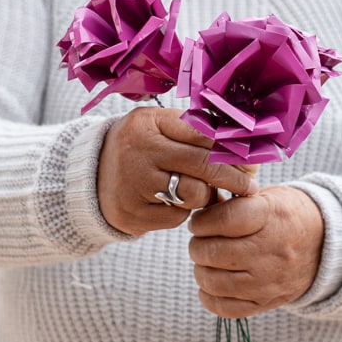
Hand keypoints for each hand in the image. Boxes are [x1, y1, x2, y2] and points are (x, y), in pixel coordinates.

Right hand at [97, 107, 259, 236]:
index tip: (251, 158)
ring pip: (193, 195)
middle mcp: (138, 153)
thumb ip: (192, 129)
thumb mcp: (157, 125)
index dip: (231, 148)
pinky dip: (183, 211)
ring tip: (200, 189)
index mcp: (148, 124)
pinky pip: (177, 217)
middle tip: (250, 185)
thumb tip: (241, 142)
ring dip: (205, 195)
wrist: (90, 175)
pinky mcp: (132, 214)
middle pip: (202, 165)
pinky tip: (174, 201)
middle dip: (233, 176)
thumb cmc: (138, 146)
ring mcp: (133, 186)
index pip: (201, 134)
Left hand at [188, 185, 323, 317]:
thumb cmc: (286, 215)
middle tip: (201, 240)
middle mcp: (271, 252)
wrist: (323, 243)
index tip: (198, 221)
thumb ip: (232, 203)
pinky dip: (209, 296)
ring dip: (201, 270)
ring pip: (214, 282)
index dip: (202, 221)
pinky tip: (210, 284)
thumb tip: (198, 212)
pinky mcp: (266, 301)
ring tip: (206, 260)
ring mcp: (269, 281)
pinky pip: (226, 307)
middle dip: (197, 245)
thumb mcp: (265, 197)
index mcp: (271, 217)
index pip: (224, 220)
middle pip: (214, 253)